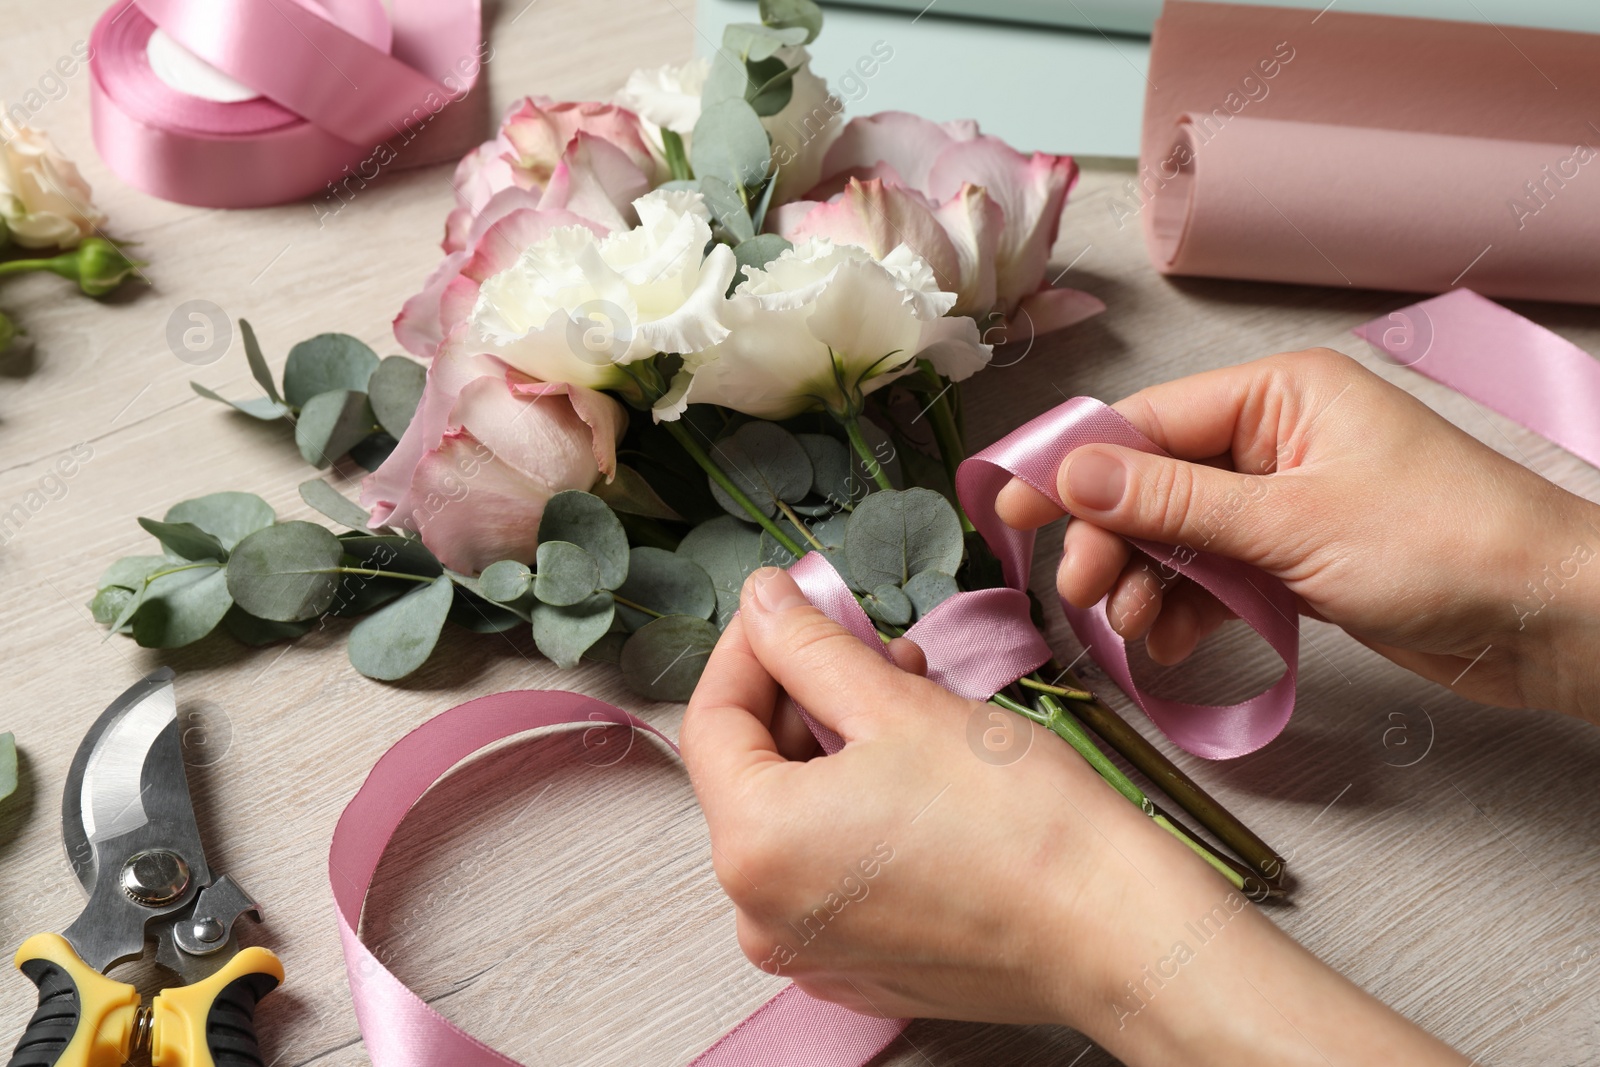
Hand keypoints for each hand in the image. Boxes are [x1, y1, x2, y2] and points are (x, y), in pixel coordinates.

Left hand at [682, 566, 1465, 1064]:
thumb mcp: (898, 704)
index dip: (749, 645)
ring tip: (910, 702)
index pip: (712, 719)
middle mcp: (760, 912)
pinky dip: (854, 810)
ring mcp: (808, 949)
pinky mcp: (858, 966)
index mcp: (753, 845)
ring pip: (795, 816)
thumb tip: (760, 601)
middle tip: (871, 646)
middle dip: (804, 694)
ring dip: (837, 747)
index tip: (788, 602)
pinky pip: (829, 868)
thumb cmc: (1017, 820)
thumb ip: (809, 646)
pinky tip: (916, 773)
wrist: (1113, 930)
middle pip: (751, 771)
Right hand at [996, 349, 1599, 721]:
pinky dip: (1188, 608)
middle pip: (1153, 482)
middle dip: (1113, 537)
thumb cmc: (1446, 547)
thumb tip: (1071, 472)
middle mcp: (1275, 438)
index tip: (1012, 509)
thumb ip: (1174, 502)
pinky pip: (1216, 575)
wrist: (1551, 620)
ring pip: (1178, 535)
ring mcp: (1285, 502)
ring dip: (1147, 581)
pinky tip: (1172, 642)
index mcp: (1278, 394)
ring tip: (1132, 627)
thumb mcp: (1292, 523)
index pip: (1147, 421)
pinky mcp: (1297, 559)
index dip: (1074, 465)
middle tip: (1082, 592)